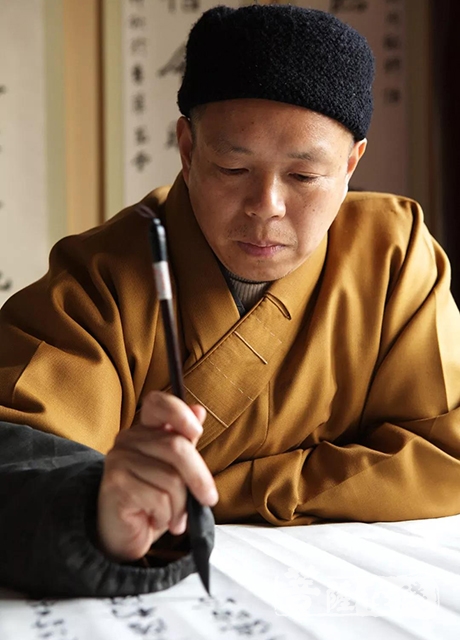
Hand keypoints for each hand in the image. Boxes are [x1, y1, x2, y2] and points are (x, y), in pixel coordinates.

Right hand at [97, 391, 217, 561]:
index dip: (180, 412)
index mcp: (144, 430)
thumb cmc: (152, 501)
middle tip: (208, 499)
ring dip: (180, 506)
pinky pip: (160, 498)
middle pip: (177, 447)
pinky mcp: (116, 484)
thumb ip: (185, 442)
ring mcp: (119, 460)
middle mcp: (128, 439)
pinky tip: (156, 520)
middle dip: (199, 478)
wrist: (124, 535)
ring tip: (174, 516)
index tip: (195, 433)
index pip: (158, 403)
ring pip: (172, 478)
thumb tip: (199, 411)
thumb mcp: (174, 470)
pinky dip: (167, 515)